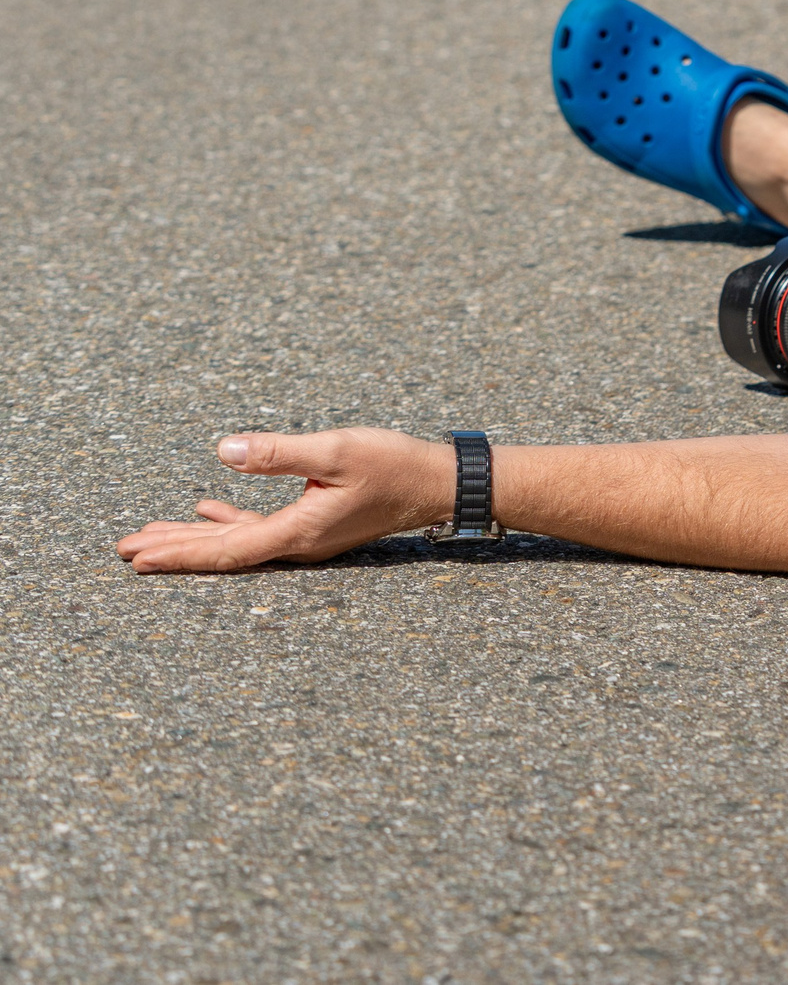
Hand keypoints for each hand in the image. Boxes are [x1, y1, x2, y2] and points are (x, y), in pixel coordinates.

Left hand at [116, 429, 449, 574]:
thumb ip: (277, 453)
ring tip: (153, 535)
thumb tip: (224, 450)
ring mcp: (307, 535)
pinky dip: (229, 522)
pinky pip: (260, 528)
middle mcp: (298, 542)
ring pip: (238, 541)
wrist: (439, 482)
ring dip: (196, 537)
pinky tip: (210, 511)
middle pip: (224, 552)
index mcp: (298, 532)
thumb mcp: (335, 450)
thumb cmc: (394, 465)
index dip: (179, 553)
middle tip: (125, 549)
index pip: (226, 550)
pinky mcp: (316, 522)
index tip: (137, 558)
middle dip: (173, 548)